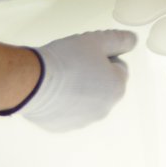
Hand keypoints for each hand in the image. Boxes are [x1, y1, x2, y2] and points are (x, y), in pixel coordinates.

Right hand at [18, 30, 136, 131]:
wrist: (32, 81)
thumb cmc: (66, 59)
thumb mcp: (97, 40)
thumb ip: (120, 40)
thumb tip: (133, 41)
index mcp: (117, 88)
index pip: (118, 67)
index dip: (103, 56)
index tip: (86, 54)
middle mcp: (104, 109)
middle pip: (103, 85)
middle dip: (93, 74)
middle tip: (73, 63)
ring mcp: (83, 121)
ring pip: (85, 100)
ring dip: (78, 89)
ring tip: (60, 76)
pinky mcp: (62, 127)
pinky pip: (67, 111)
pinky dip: (62, 103)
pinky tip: (50, 91)